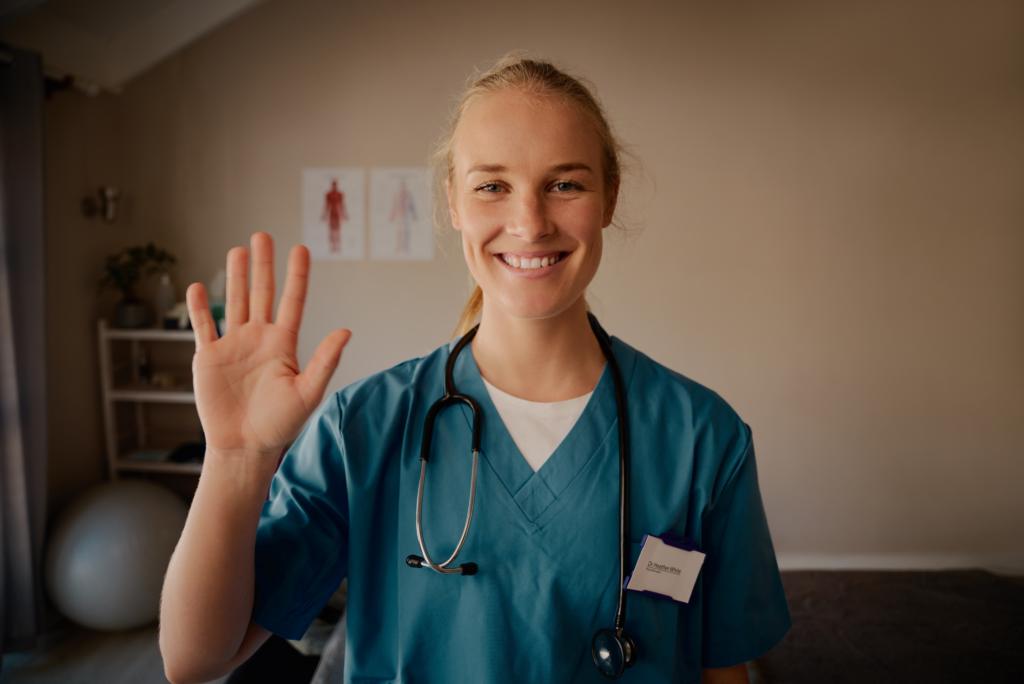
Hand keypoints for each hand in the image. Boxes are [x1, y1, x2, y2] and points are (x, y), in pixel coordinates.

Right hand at [186, 233, 350, 459]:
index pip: (293, 301)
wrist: (245, 447)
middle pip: (262, 293)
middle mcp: (259, 339)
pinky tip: (198, 286)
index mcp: (284, 344)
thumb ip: (325, 361)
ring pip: (234, 303)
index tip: (300, 249)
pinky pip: (203, 327)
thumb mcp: (308, 392)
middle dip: (263, 265)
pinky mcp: (209, 358)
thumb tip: (346, 331)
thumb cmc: (280, 425)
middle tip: (262, 235)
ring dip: (235, 277)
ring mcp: (233, 346)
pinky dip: (198, 307)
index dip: (297, 276)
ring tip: (237, 250)